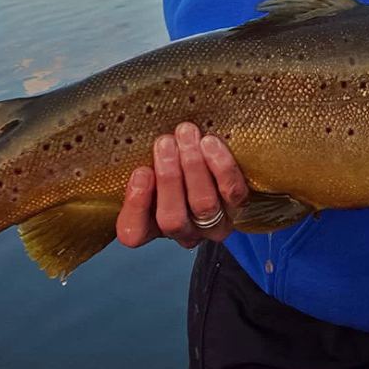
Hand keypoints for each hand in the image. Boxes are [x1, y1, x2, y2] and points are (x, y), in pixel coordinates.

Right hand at [116, 122, 248, 249]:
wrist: (215, 158)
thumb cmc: (174, 159)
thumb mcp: (151, 162)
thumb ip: (142, 161)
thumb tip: (130, 141)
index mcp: (150, 227)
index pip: (133, 233)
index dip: (136, 205)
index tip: (141, 171)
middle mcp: (183, 232)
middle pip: (172, 219)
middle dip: (169, 178)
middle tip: (165, 142)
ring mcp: (213, 224)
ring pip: (203, 205)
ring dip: (194, 167)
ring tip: (187, 135)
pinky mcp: (239, 208)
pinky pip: (233, 193)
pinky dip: (221, 167)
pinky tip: (210, 143)